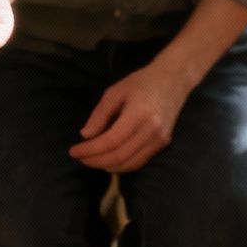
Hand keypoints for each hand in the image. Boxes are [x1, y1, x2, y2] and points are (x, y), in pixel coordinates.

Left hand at [70, 61, 191, 173]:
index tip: (73, 151)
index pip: (111, 141)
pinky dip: (122, 165)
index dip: (90, 150)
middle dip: (96, 161)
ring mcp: (160, 139)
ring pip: (130, 163)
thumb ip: (100, 114)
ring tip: (91, 160)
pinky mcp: (163, 143)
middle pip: (120, 156)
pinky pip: (140, 161)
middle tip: (80, 158)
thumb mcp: (115, 92)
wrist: (173, 80)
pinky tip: (109, 161)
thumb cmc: (141, 82)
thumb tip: (86, 135)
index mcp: (138, 114)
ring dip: (108, 166)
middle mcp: (152, 130)